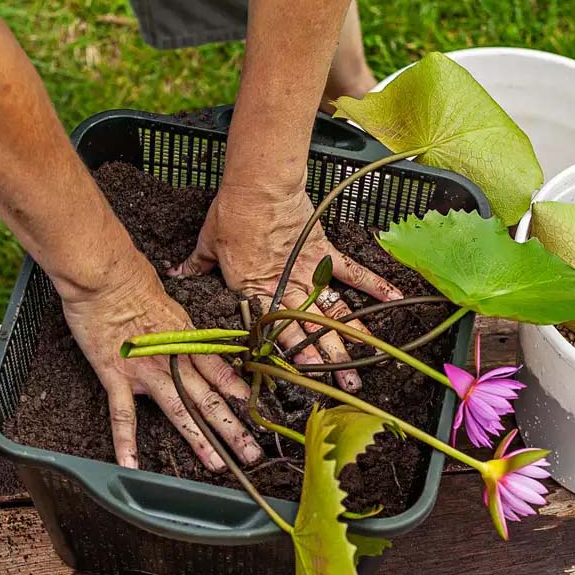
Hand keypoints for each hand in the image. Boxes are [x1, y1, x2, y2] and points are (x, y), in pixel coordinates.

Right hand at [58, 255, 261, 471]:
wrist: (105, 278)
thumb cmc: (134, 283)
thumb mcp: (173, 308)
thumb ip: (186, 335)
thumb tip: (200, 348)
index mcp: (188, 342)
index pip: (223, 375)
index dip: (243, 398)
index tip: (262, 417)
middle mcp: (173, 361)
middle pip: (209, 399)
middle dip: (233, 429)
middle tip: (251, 454)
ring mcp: (146, 372)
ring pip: (179, 412)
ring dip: (200, 440)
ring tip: (216, 465)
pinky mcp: (116, 378)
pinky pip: (122, 416)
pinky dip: (126, 443)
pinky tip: (131, 466)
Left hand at [171, 184, 402, 391]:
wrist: (258, 186)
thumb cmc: (231, 213)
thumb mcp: (208, 242)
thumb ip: (196, 263)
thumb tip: (178, 272)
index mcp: (254, 291)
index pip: (269, 332)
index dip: (283, 358)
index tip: (296, 380)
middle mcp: (284, 289)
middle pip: (307, 333)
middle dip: (325, 364)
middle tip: (341, 387)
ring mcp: (308, 274)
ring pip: (331, 315)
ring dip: (348, 342)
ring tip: (361, 367)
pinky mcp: (325, 253)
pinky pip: (352, 273)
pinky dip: (376, 285)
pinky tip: (396, 300)